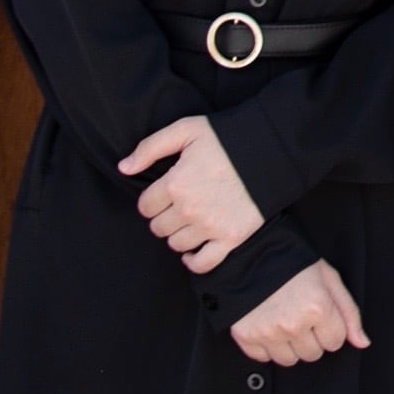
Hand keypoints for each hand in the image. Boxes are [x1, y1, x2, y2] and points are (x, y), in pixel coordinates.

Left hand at [120, 115, 265, 272]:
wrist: (270, 149)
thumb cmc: (226, 137)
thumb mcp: (186, 130)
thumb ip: (150, 148)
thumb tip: (123, 168)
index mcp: (175, 184)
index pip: (145, 206)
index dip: (151, 200)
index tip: (162, 195)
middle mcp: (189, 209)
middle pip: (158, 227)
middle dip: (163, 217)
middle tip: (176, 206)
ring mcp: (210, 226)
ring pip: (176, 244)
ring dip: (177, 235)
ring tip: (187, 221)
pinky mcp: (231, 238)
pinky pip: (203, 263)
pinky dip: (193, 261)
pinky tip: (192, 251)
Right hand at [231, 259, 369, 365]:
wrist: (252, 252)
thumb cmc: (294, 263)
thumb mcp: (329, 279)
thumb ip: (349, 313)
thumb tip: (362, 342)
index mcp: (318, 308)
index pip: (335, 342)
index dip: (329, 327)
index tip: (319, 313)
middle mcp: (293, 324)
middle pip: (313, 354)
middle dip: (310, 338)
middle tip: (300, 314)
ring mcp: (268, 332)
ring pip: (289, 360)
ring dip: (289, 345)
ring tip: (283, 319)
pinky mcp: (246, 337)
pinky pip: (263, 358)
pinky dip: (266, 345)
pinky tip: (267, 323)